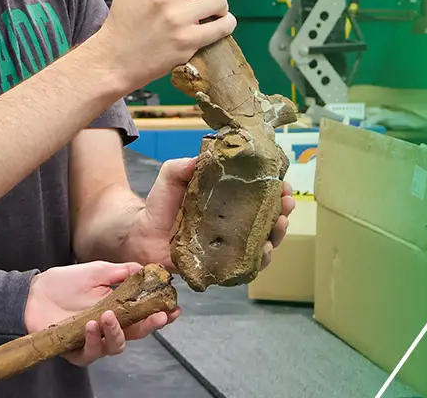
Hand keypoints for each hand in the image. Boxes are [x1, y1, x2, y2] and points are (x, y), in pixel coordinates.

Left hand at [26, 261, 171, 365]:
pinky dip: (92, 341)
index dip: (161, 315)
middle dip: (149, 327)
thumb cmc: (64, 282)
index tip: (174, 309)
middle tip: (156, 317)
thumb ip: (121, 272)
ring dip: (116, 332)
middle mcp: (109, 327)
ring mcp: (93, 341)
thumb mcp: (96, 271)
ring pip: (115, 346)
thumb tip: (147, 268)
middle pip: (136, 334)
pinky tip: (90, 326)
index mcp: (117, 309)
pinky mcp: (76, 351)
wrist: (33, 292)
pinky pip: (90, 353)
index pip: (144, 316)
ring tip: (106, 316)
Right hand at [85, 0, 235, 86]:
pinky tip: (220, 25)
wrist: (114, 59)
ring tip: (211, 14)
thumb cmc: (122, 24)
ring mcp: (178, 19)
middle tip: (205, 0)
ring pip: (219, 1)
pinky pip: (223, 26)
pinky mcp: (187, 41)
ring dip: (219, 8)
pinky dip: (226, 24)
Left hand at [132, 157, 295, 269]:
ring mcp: (228, 247)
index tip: (284, 184)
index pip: (260, 197)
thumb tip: (200, 158)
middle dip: (282, 213)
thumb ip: (183, 166)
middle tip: (286, 204)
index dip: (276, 191)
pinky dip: (257, 261)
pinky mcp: (219, 266)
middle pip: (268, 222)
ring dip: (276, 237)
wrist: (140, 234)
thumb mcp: (172, 177)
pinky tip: (263, 252)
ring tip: (279, 225)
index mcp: (229, 203)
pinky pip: (244, 267)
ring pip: (262, 245)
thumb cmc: (159, 205)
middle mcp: (233, 226)